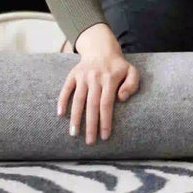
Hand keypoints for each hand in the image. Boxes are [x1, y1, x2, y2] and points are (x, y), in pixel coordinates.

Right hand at [58, 23, 138, 144]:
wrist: (102, 49)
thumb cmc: (118, 67)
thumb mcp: (132, 72)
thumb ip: (132, 85)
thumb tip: (122, 98)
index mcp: (110, 78)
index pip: (107, 104)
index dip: (105, 121)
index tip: (104, 136)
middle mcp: (95, 78)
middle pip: (92, 105)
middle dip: (90, 125)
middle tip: (90, 142)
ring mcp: (83, 76)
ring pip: (77, 99)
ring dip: (75, 118)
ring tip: (74, 134)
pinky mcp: (73, 75)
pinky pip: (66, 89)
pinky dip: (62, 101)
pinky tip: (60, 114)